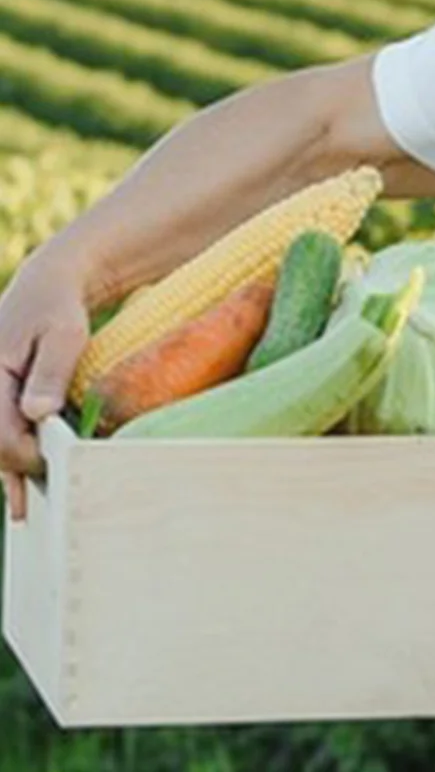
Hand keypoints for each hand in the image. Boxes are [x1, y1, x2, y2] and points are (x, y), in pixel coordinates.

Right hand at [0, 247, 93, 522]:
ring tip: (28, 510)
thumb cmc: (59, 308)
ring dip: (10, 472)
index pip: (0, 429)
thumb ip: (51, 372)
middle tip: (47, 494)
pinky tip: (17, 493)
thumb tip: (37, 414)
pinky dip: (8, 461)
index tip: (55, 463)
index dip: (26, 452)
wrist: (48, 287)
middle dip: (17, 468)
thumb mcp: (65, 333)